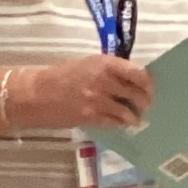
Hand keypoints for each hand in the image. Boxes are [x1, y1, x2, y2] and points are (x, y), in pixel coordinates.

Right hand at [18, 55, 154, 130]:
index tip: (150, 87)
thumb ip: (108, 69)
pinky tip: (123, 124)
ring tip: (137, 119)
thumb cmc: (61, 75)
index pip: (137, 72)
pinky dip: (120, 123)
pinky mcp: (90, 117)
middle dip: (144, 101)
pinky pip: (113, 122)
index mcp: (104, 63)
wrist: (36, 93)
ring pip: (126, 111)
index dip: (148, 82)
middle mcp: (104, 81)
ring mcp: (97, 100)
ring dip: (134, 116)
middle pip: (135, 93)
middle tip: (147, 105)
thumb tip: (128, 78)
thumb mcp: (87, 64)